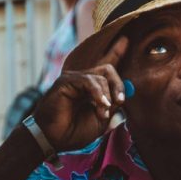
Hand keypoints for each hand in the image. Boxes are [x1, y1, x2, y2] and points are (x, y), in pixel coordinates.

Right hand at [30, 36, 128, 151]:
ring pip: (101, 76)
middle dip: (118, 85)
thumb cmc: (74, 132)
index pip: (106, 67)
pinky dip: (98, 93)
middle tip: (121, 101)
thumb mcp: (101, 119)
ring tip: (103, 112)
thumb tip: (125, 91)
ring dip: (107, 96)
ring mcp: (74, 79)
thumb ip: (112, 104)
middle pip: (108, 69)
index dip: (116, 52)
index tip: (126, 40)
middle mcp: (83, 81)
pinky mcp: (66, 81)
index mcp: (91, 89)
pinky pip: (89, 81)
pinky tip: (100, 106)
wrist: (54, 139)